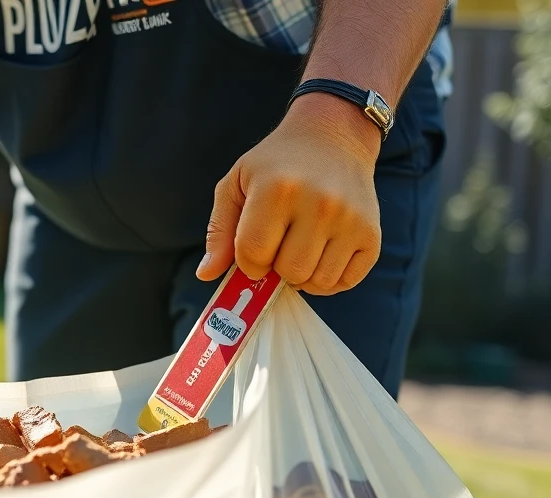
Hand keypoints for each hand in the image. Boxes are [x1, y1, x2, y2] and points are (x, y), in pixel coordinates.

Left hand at [199, 93, 382, 294]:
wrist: (333, 135)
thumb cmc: (275, 164)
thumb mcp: (236, 184)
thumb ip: (219, 231)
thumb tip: (206, 275)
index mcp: (278, 190)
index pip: (252, 254)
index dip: (247, 261)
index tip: (252, 248)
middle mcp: (319, 203)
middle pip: (288, 272)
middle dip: (275, 268)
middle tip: (278, 245)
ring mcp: (350, 219)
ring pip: (317, 281)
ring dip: (301, 275)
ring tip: (298, 249)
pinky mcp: (371, 233)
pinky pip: (345, 282)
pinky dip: (328, 280)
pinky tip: (320, 256)